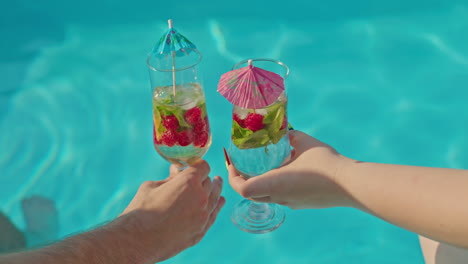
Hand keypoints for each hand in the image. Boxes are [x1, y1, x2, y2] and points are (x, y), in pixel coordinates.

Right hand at [120, 160, 224, 262]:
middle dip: (204, 178)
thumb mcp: (152, 186)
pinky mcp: (200, 231)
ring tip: (217, 184)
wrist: (138, 240)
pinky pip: (213, 215)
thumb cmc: (141, 211)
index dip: (198, 165)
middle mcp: (200, 197)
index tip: (194, 166)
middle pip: (209, 182)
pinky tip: (220, 202)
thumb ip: (169, 178)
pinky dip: (217, 207)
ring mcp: (202, 216)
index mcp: (188, 182)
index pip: (203, 167)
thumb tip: (176, 171)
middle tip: (200, 177)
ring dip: (215, 190)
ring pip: (215, 198)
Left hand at [228, 130, 352, 209]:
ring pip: (266, 196)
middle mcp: (279, 197)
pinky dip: (274, 186)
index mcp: (274, 183)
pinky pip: (280, 197)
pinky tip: (285, 171)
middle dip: (243, 180)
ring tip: (263, 165)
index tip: (233, 163)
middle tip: (243, 164)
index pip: (242, 189)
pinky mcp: (301, 204)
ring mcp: (290, 203)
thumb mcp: (303, 141)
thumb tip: (283, 130)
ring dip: (259, 183)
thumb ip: (289, 135)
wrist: (350, 185)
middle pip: (251, 194)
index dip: (233, 177)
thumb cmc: (326, 162)